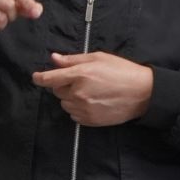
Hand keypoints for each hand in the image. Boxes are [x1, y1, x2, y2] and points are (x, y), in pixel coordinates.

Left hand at [31, 52, 153, 125]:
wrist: (143, 93)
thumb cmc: (122, 71)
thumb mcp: (98, 58)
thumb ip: (73, 60)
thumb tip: (54, 59)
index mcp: (79, 75)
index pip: (49, 79)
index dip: (39, 78)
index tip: (36, 77)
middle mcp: (78, 93)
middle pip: (57, 91)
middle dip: (63, 85)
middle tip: (81, 80)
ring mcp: (83, 109)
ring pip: (65, 104)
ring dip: (71, 98)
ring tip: (90, 92)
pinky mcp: (90, 120)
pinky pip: (74, 115)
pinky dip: (78, 109)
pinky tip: (93, 102)